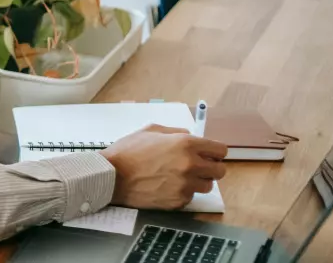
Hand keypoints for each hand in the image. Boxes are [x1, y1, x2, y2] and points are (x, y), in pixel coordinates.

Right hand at [98, 124, 227, 209]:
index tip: (209, 154)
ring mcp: (186, 185)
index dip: (215, 151)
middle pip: (220, 170)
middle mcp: (190, 165)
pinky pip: (190, 197)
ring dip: (198, 181)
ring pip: (207, 186)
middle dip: (211, 167)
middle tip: (197, 166)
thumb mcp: (151, 131)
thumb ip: (175, 132)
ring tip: (180, 177)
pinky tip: (167, 186)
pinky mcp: (179, 201)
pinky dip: (183, 192)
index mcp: (186, 144)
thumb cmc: (128, 151)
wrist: (112, 176)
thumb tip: (191, 135)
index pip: (220, 150)